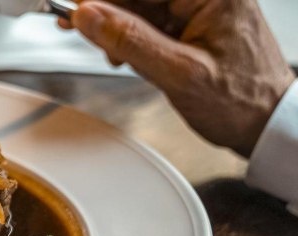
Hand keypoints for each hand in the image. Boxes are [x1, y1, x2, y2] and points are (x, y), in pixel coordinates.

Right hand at [60, 0, 295, 156]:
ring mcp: (200, 8)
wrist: (265, 124)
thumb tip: (89, 16)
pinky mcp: (192, 23)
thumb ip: (130, 41)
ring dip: (115, 26)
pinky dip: (130, 36)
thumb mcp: (178, 74)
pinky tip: (121, 53)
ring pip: (139, 6)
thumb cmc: (241, 102)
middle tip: (70, 22)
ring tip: (107, 52)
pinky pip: (150, 20)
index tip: (73, 8)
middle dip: (104, 10)